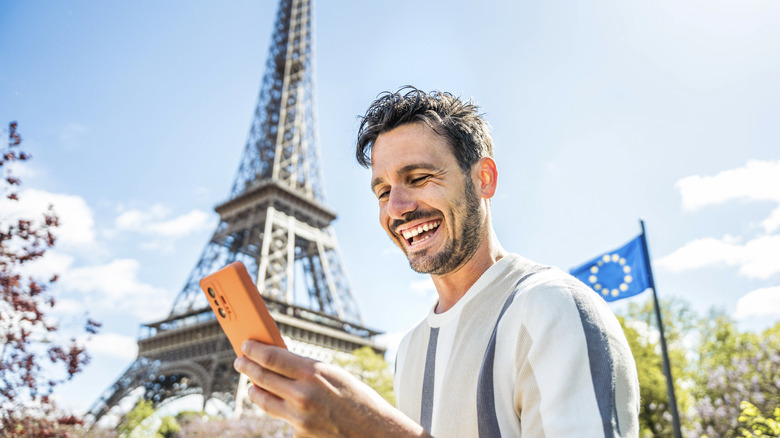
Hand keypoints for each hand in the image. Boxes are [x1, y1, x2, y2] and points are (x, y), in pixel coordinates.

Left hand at [234, 340, 429, 437]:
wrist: (375, 432)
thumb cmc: (358, 399)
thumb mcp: (333, 374)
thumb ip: (306, 369)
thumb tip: (280, 362)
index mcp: (312, 373)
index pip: (271, 357)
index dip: (254, 350)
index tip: (245, 345)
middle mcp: (302, 395)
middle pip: (261, 377)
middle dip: (247, 368)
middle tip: (240, 362)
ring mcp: (299, 418)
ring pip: (265, 401)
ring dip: (255, 391)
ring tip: (251, 386)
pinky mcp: (299, 435)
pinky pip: (284, 419)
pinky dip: (284, 412)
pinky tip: (288, 408)